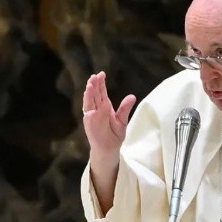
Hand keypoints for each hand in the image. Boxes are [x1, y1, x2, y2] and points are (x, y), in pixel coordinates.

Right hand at [82, 71, 135, 213]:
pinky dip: (88, 112)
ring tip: (89, 86)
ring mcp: (92, 117)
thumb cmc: (115, 134)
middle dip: (94, 86)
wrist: (109, 148)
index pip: (101, 92)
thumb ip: (125, 108)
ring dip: (88, 96)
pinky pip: (88, 118)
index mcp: (104, 106)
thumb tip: (132, 96)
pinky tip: (89, 106)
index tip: (101, 73)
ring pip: (89, 104)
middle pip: (94, 95)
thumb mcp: (122, 120)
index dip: (100, 83)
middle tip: (94, 76)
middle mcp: (96, 110)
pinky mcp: (90, 126)